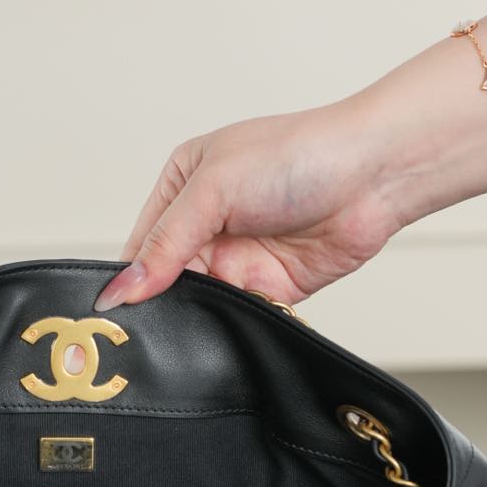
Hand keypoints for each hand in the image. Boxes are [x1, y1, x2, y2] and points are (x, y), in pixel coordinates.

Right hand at [93, 101, 400, 311]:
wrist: (374, 175)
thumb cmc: (299, 155)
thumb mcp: (213, 189)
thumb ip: (166, 242)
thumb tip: (124, 287)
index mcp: (183, 184)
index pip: (140, 244)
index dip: (128, 278)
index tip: (113, 311)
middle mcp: (207, 222)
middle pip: (166, 278)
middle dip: (159, 302)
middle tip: (142, 331)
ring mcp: (238, 256)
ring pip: (199, 301)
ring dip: (195, 316)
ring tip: (183, 329)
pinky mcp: (269, 286)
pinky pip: (236, 315)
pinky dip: (228, 326)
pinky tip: (220, 331)